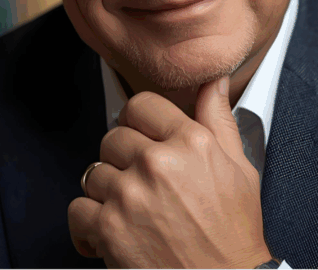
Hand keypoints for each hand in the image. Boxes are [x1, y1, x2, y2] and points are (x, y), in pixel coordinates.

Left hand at [67, 76, 273, 267]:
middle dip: (124, 160)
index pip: (142, 105)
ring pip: (94, 173)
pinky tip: (111, 231)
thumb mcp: (240, 168)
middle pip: (114, 138)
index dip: (139, 121)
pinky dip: (88, 224)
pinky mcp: (108, 228)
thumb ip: (218, 119)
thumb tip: (213, 82)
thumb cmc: (233, 234)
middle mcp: (157, 163)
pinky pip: (77, 209)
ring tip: (132, 211)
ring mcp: (130, 195)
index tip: (139, 137)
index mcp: (190, 142)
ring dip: (108, 193)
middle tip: (142, 183)